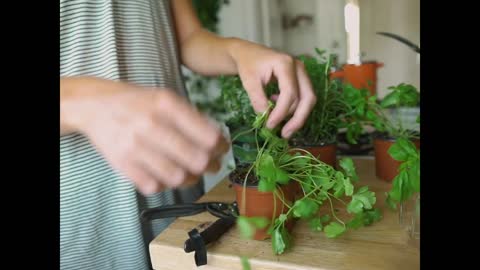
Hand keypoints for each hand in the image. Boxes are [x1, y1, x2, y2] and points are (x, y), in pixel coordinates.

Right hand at [66, 79, 228, 194]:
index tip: (222, 149)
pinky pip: (154, 186)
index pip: (208, 135)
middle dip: (211, 166)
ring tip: (192, 173)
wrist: (95, 106)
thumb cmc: (137, 103)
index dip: (221, 147)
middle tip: (211, 165)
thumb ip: (191, 117)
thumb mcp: (165, 98)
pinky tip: (167, 175)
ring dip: (191, 179)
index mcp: (166, 104)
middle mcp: (151, 124)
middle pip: (197, 160)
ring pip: (178, 177)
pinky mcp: (122, 164)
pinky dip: (165, 185)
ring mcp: (135, 146)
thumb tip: (217, 141)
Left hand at [229, 40, 316, 137]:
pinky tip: (276, 110)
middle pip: (307, 97)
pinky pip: (303, 98)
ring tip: (280, 127)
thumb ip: (258, 100)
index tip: (269, 126)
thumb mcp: (249, 82)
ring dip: (296, 116)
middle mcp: (299, 67)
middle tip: (285, 135)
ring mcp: (302, 73)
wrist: (248, 54)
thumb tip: (266, 119)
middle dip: (297, 119)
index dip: (281, 112)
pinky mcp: (301, 79)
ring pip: (307, 100)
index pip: (290, 93)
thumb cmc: (248, 64)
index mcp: (285, 63)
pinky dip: (293, 109)